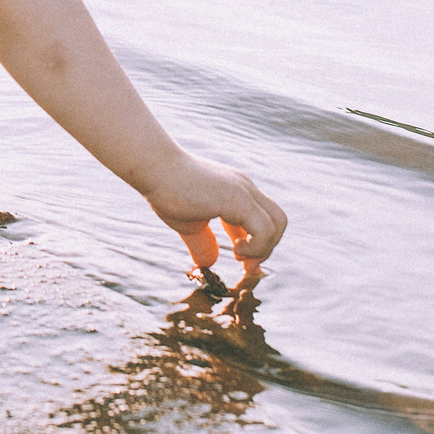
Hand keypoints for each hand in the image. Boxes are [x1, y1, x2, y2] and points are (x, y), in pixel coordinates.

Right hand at [143, 152, 285, 282]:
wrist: (154, 167)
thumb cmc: (166, 190)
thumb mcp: (189, 223)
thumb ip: (202, 242)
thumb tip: (208, 263)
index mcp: (236, 194)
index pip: (264, 220)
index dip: (259, 245)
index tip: (244, 264)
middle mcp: (245, 189)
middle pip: (278, 221)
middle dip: (267, 248)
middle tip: (246, 266)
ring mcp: (243, 191)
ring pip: (277, 223)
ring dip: (263, 248)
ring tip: (238, 255)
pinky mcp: (236, 198)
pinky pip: (263, 228)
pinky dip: (256, 246)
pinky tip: (234, 250)